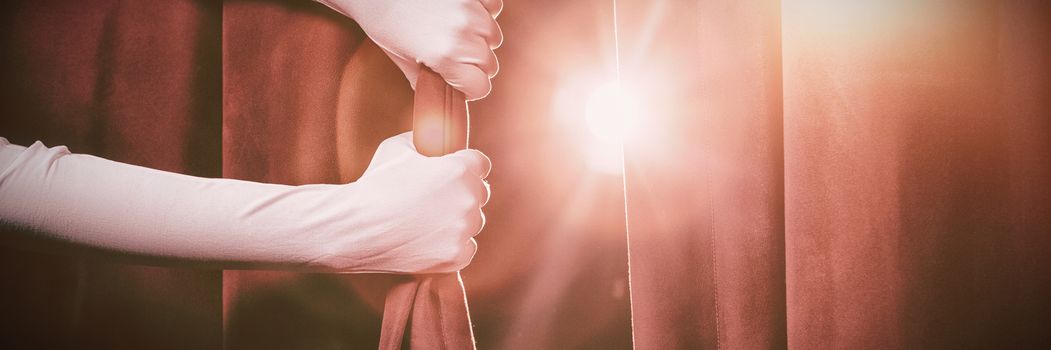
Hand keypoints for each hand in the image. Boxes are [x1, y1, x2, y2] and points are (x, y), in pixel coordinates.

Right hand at [317, 132, 491, 272]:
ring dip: (457, 220)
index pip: (481, 164)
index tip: (451, 175)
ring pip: (473, 222)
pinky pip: (466, 247)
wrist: (353, 229)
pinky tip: (427, 240)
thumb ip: (425, 140)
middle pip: (480, 193)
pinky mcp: (456, 256)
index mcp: (459, 169)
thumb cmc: (374, 185)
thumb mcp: (397, 147)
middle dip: (462, 194)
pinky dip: (451, 246)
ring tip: (424, 221)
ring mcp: (463, 230)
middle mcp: (468, 198)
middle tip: (432, 201)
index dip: (465, 167)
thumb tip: (435, 137)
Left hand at [318, 0, 502, 99]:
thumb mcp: (400, 58)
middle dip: (474, 65)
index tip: (461, 82)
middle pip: (490, 64)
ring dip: (480, 38)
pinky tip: (462, 12)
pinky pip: (494, 8)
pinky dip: (484, 12)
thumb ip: (424, 80)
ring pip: (493, 36)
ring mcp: (471, 9)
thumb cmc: (382, 21)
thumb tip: (438, 97)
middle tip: (453, 56)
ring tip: (455, 31)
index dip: (470, 88)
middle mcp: (463, 33)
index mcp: (445, 57)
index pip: (481, 87)